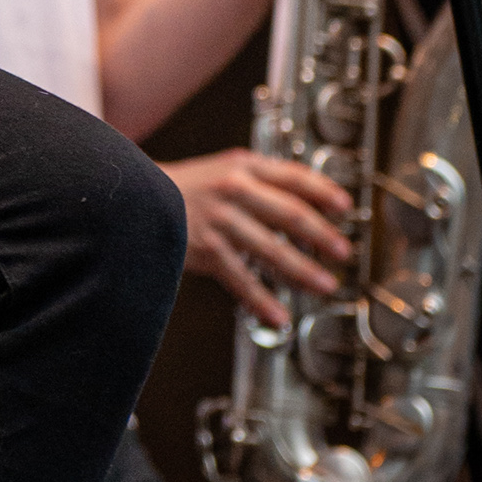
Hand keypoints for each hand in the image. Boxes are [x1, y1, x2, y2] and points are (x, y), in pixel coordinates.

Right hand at [164, 149, 351, 329]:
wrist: (135, 196)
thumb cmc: (189, 188)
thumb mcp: (226, 170)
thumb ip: (264, 182)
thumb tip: (311, 207)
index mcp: (243, 166)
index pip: (293, 176)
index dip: (324, 191)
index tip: (346, 207)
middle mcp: (233, 189)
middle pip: (290, 213)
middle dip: (322, 236)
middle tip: (343, 253)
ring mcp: (219, 220)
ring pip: (271, 249)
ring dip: (302, 271)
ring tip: (324, 286)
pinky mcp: (205, 249)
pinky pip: (241, 279)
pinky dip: (261, 300)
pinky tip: (278, 315)